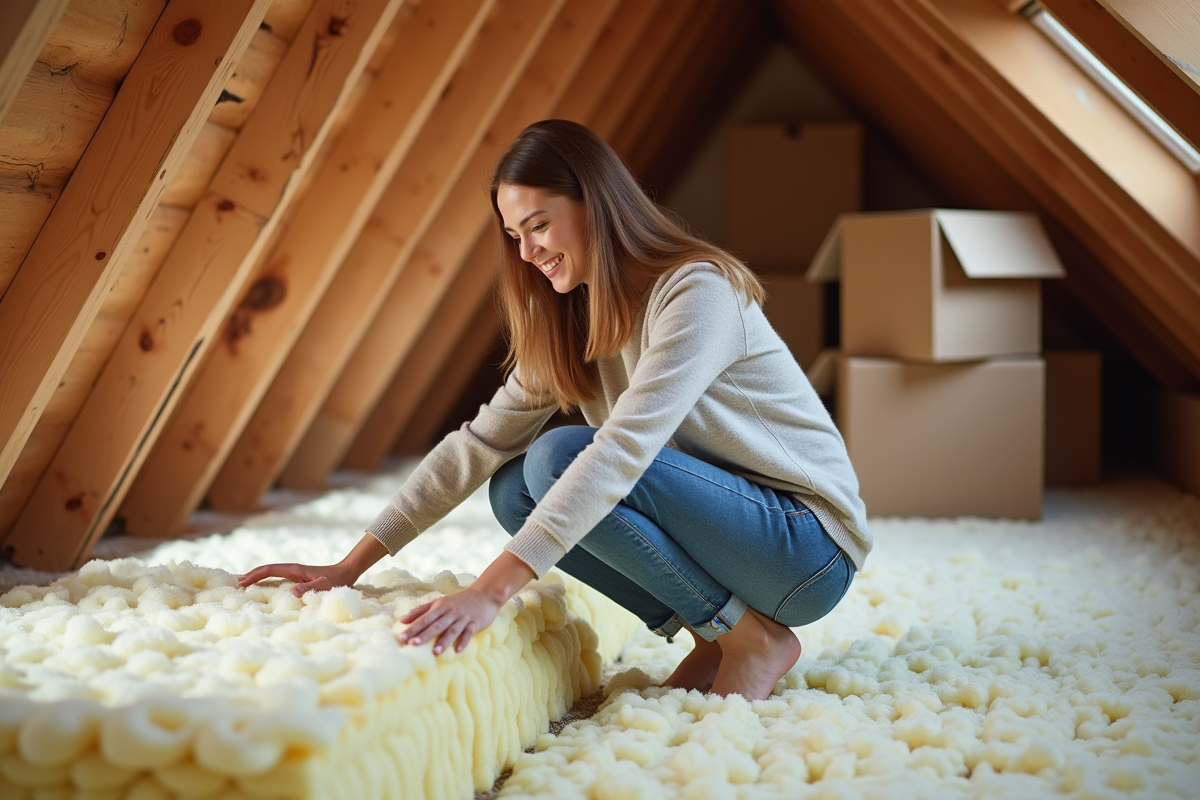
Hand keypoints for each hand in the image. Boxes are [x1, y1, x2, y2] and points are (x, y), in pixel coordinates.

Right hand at [238, 562, 358, 596]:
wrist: (346, 572)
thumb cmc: (337, 580)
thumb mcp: (324, 586)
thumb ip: (310, 588)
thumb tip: (292, 592)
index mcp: (295, 570)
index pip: (270, 570)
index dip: (255, 575)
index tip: (242, 581)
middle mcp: (292, 569)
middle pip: (267, 569)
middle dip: (251, 575)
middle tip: (236, 583)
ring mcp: (294, 573)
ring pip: (271, 573)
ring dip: (257, 577)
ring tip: (243, 584)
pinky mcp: (297, 578)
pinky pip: (277, 578)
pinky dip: (266, 580)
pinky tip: (262, 587)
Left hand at [397, 588, 501, 654]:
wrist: (484, 594)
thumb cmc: (458, 601)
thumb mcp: (439, 603)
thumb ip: (421, 611)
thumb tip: (401, 620)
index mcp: (440, 607)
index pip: (424, 618)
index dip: (413, 628)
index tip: (402, 638)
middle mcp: (451, 612)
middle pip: (436, 624)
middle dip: (424, 634)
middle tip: (413, 644)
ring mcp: (463, 617)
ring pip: (452, 629)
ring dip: (444, 641)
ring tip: (435, 652)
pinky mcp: (475, 622)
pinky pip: (469, 632)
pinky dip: (464, 641)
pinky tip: (458, 650)